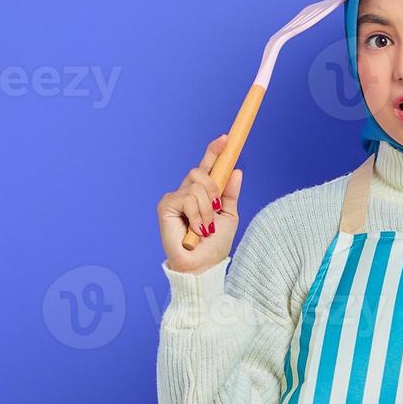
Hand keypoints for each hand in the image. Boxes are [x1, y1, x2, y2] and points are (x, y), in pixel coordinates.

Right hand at [158, 132, 242, 273]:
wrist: (203, 265)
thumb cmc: (214, 246)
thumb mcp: (229, 216)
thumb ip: (230, 193)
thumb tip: (236, 170)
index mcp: (202, 194)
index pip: (206, 168)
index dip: (214, 152)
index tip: (226, 139)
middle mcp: (186, 193)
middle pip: (201, 172)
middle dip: (214, 190)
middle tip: (216, 210)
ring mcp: (175, 198)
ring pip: (197, 185)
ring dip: (208, 210)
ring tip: (204, 228)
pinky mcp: (166, 205)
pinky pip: (189, 198)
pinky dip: (198, 216)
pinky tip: (195, 230)